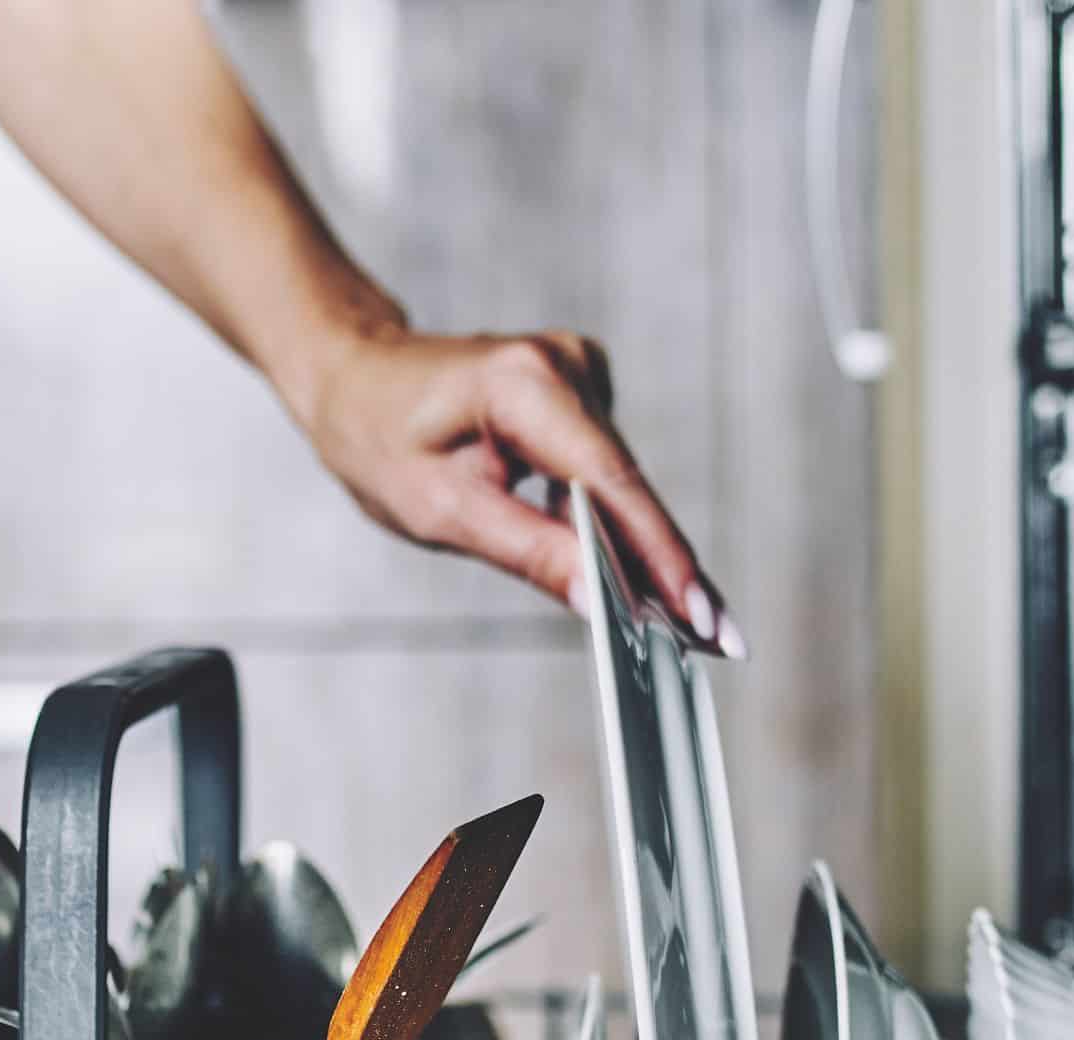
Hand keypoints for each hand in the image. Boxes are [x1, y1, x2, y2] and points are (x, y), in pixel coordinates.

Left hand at [296, 322, 743, 654]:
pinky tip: (632, 572)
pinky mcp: (580, 390)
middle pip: (629, 486)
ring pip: (623, 484)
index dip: (661, 556)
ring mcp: (578, 372)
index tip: (701, 615)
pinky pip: (608, 471)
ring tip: (680, 622)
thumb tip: (601, 597)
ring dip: (642, 551)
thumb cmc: (379, 437)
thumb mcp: (442, 510)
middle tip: (717, 640)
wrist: (356, 377)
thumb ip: (529, 551)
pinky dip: (615, 521)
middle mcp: (563, 365)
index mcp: (523, 385)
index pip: (612, 481)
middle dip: (666, 568)